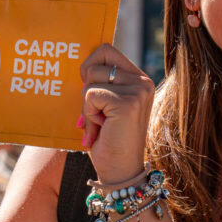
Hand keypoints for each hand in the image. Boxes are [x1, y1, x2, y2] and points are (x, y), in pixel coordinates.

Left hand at [79, 44, 155, 181]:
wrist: (120, 171)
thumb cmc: (108, 139)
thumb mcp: (104, 105)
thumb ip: (99, 83)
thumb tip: (79, 66)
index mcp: (139, 78)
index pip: (106, 50)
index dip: (90, 68)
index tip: (93, 95)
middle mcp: (142, 81)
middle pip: (96, 60)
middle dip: (86, 85)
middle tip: (96, 111)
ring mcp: (137, 90)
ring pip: (91, 78)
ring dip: (87, 104)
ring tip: (101, 123)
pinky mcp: (126, 103)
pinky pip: (90, 95)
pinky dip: (89, 114)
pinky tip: (101, 129)